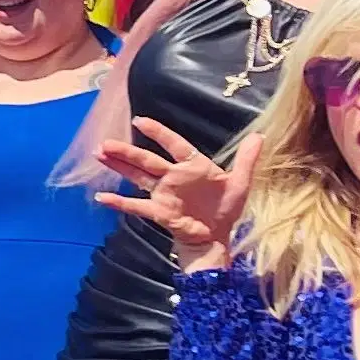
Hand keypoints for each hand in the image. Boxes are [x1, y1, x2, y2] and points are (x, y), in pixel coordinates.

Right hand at [91, 120, 257, 269]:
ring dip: (119, 167)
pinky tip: (102, 198)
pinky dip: (119, 202)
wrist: (216, 239)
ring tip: (100, 155)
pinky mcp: (159, 212)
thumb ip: (246, 159)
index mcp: (192, 166)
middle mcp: (173, 177)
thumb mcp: (240, 183)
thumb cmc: (225, 210)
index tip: (140, 120)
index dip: (158, 133)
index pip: (174, 145)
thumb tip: (260, 135)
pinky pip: (136, 205)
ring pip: (137, 176)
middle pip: (147, 160)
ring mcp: (163, 194)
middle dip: (127, 151)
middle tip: (106, 142)